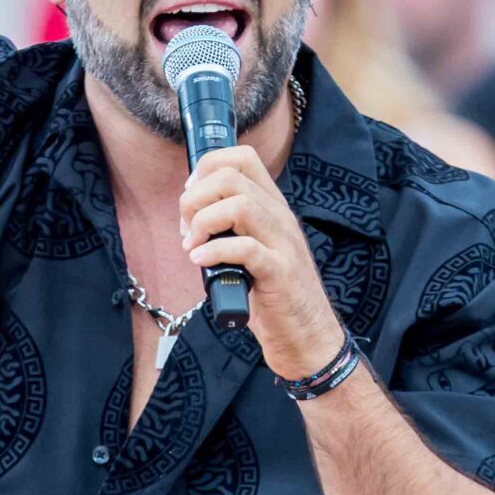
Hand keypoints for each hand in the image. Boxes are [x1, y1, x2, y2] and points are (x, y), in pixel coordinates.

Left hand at [178, 144, 342, 378]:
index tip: (191, 197)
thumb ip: (231, 227)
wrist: (307, 337)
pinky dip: (213, 251)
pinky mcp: (280, 273)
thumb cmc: (273, 296)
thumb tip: (189, 215)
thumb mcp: (253, 250)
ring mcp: (283, 244)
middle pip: (231, 177)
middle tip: (187, 230)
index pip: (242, 158)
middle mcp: (281, 218)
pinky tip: (200, 263)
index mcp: (273, 207)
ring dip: (202, 223)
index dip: (207, 168)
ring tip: (192, 247)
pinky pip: (244, 248)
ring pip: (238, 205)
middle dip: (195, 198)